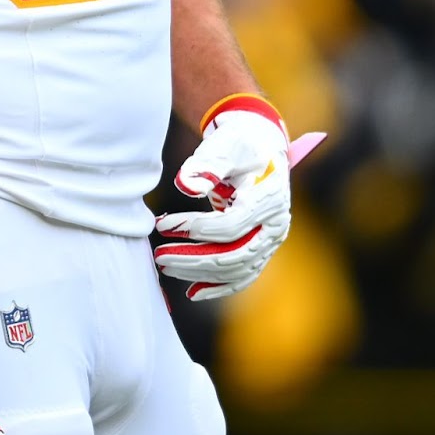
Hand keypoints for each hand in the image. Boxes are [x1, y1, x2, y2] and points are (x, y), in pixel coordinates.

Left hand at [154, 94, 290, 302]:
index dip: (195, 229)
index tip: (163, 224)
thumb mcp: (223, 145)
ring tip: (165, 265)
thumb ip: (205, 165)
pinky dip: (219, 286)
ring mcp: (271, 240)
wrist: (259, 146)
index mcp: (269, 197)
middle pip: (234, 255)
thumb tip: (184, 185)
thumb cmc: (238, 143)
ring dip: (199, 273)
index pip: (231, 226)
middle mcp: (276, 224)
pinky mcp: (262, 248)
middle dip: (193, 258)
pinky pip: (243, 275)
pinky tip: (192, 291)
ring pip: (236, 269)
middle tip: (159, 255)